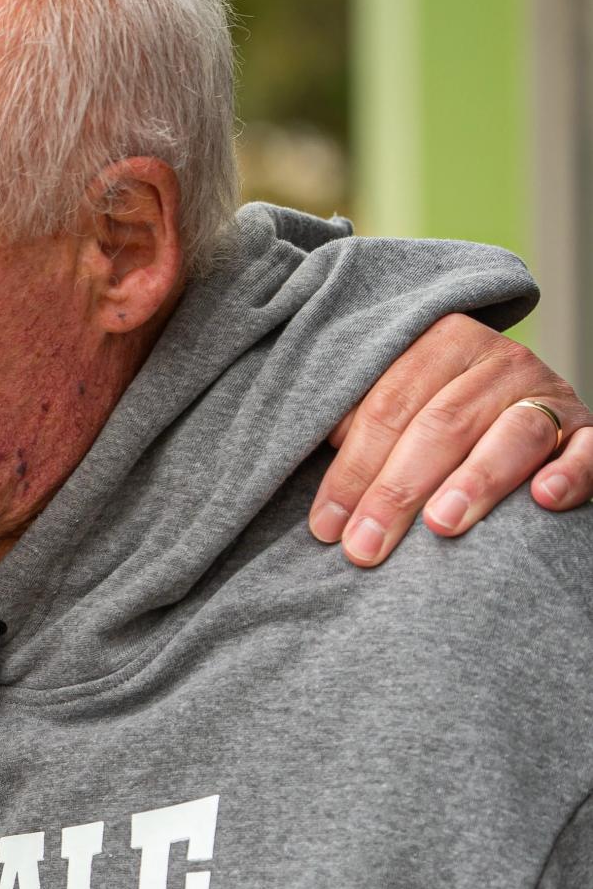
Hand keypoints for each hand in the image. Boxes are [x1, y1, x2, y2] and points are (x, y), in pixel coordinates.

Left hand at [308, 315, 591, 565]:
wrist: (509, 407)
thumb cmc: (425, 422)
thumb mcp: (390, 410)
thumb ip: (357, 431)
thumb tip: (323, 500)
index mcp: (440, 342)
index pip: (386, 406)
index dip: (351, 468)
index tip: (325, 526)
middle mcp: (499, 359)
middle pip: (441, 424)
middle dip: (396, 491)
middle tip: (365, 547)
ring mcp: (548, 393)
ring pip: (512, 434)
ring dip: (475, 481)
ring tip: (440, 524)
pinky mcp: (589, 429)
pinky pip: (590, 449)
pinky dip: (571, 472)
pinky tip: (543, 499)